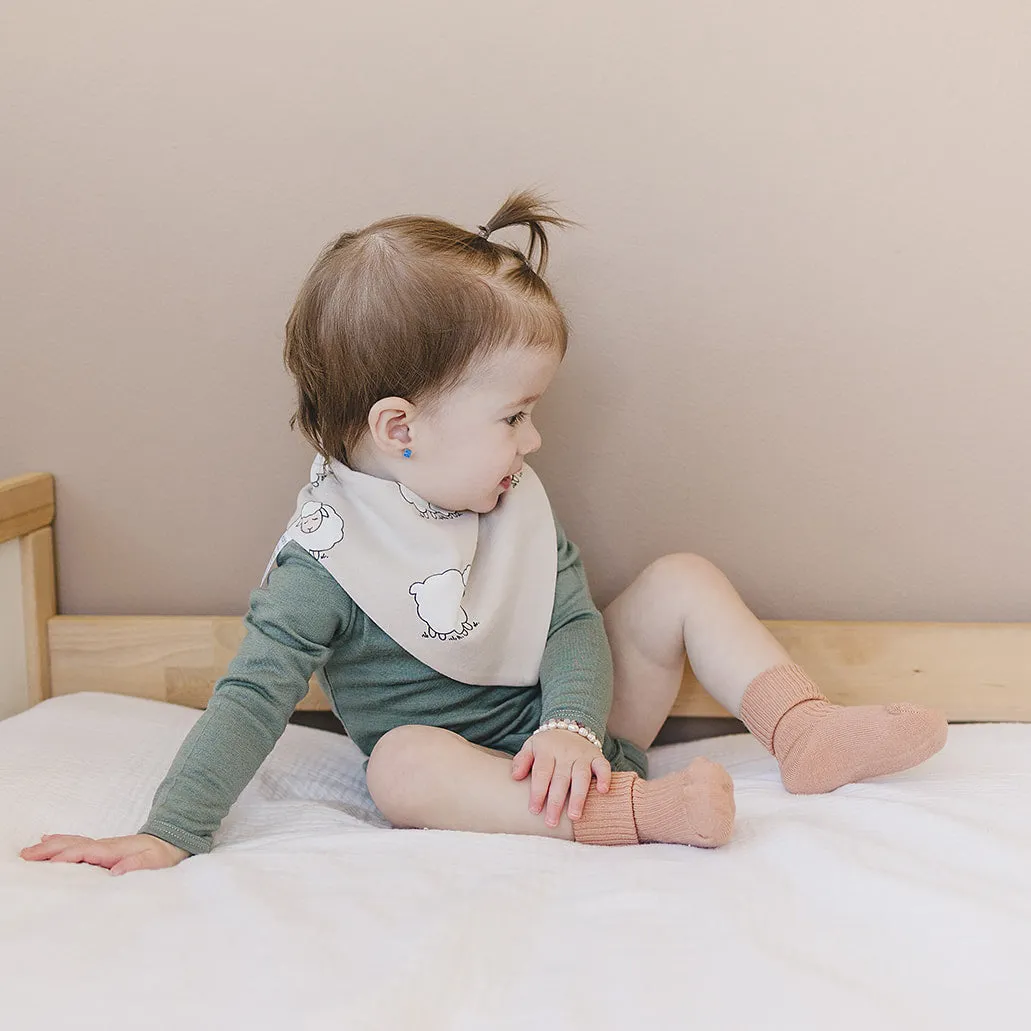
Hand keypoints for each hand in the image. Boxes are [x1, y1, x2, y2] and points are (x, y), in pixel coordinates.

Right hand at [19, 833, 189, 875]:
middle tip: (27, 854)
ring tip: (29, 850)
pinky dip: (60, 842)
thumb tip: (115, 871)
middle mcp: (104, 846)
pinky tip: (48, 840)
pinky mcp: (100, 848)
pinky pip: (76, 844)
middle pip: (73, 845)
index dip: (69, 856)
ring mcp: (101, 846)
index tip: (50, 862)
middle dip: (50, 849)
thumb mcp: (155, 862)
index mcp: (114, 850)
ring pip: (71, 843)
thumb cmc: (161, 856)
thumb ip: (136, 865)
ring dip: (50, 846)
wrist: (169, 843)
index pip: (87, 852)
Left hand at [511, 729, 610, 826]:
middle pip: (560, 778)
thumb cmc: (547, 745)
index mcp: (546, 751)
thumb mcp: (530, 746)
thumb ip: (522, 760)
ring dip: (578, 796)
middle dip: (556, 801)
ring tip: (574, 816)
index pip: (541, 773)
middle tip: (551, 822)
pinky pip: (603, 766)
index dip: (537, 792)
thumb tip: (515, 776)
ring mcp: (582, 755)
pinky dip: (605, 777)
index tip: (534, 810)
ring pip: (581, 776)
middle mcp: (565, 753)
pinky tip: (603, 792)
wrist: (569, 725)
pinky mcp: (597, 756)